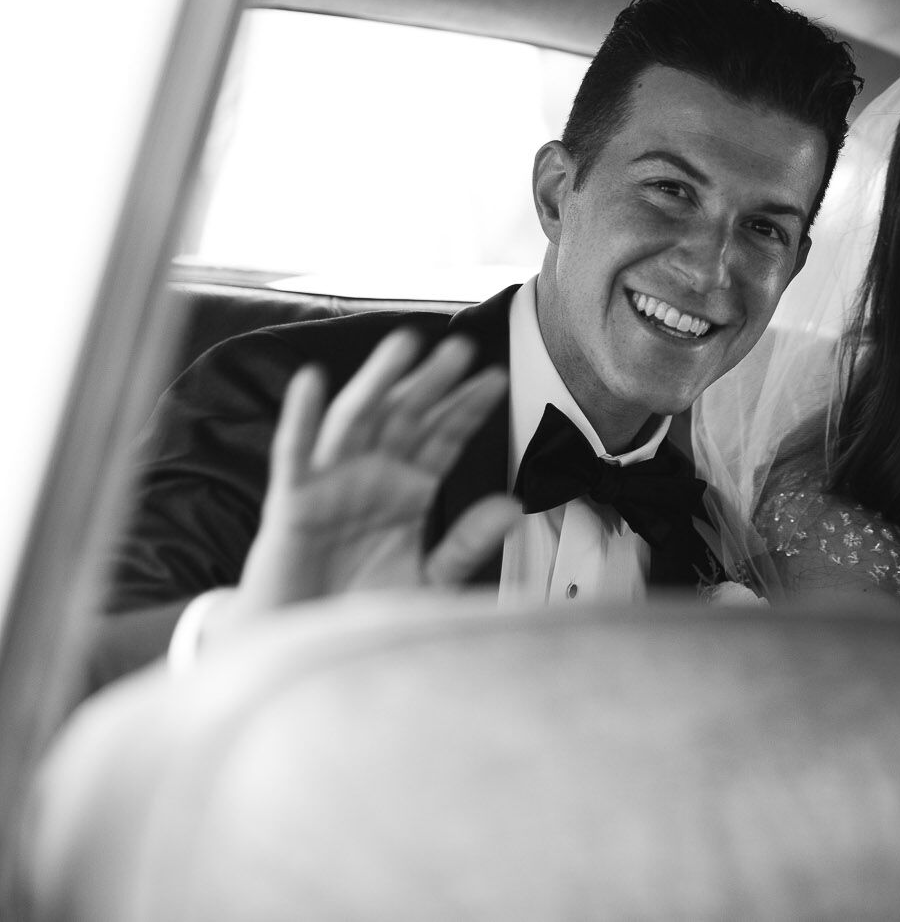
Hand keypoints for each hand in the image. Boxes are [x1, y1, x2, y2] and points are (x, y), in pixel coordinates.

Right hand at [216, 329, 514, 638]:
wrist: (307, 649)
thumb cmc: (362, 609)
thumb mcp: (428, 579)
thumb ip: (467, 544)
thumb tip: (514, 508)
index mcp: (407, 492)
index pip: (442, 439)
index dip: (466, 409)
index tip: (495, 377)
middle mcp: (372, 479)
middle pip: (406, 418)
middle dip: (433, 382)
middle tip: (462, 347)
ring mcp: (330, 487)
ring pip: (357, 421)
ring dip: (379, 381)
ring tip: (404, 344)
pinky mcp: (292, 505)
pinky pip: (295, 455)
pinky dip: (300, 418)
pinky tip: (312, 381)